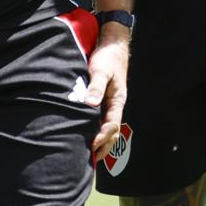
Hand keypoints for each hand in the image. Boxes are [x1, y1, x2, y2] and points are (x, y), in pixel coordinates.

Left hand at [83, 26, 129, 157]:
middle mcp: (115, 104)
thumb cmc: (107, 58)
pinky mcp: (104, 99)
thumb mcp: (100, 70)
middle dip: (104, 146)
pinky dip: (97, 131)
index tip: (92, 146)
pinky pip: (101, 120)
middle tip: (92, 161)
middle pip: (112, 131)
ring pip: (108, 127)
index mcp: (117, 100)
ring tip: (91, 155)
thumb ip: (95, 86)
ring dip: (102, 141)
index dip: (102, 137)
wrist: (112, 45)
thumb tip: (89, 104)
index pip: (112, 125)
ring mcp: (110, 103)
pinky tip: (88, 136)